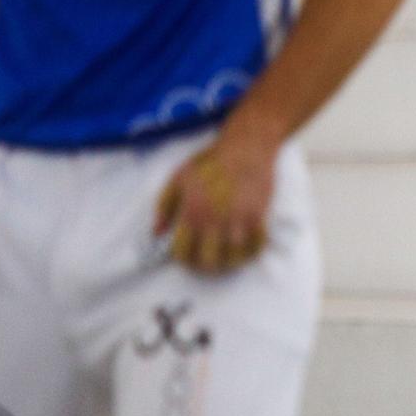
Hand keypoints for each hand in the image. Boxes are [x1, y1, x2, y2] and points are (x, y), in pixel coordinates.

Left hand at [153, 129, 277, 273]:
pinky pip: (257, 245)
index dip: (183, 260)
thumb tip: (157, 232)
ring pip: (235, 257)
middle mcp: (214, 220)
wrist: (245, 148)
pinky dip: (252, 252)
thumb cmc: (209, 162)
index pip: (183, 251)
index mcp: (192, 212)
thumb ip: (164, 206)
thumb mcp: (178, 178)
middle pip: (209, 260)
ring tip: (228, 259)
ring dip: (230, 262)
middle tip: (208, 262)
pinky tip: (247, 249)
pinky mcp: (258, 216)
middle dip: (206, 267)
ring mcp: (238, 220)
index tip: (187, 258)